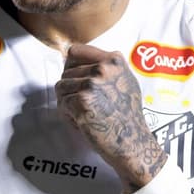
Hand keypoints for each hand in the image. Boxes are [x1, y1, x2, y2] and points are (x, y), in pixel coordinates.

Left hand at [55, 44, 167, 193]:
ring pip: (61, 87)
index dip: (70, 66)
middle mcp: (103, 68)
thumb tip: (72, 58)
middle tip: (84, 106)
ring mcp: (92, 84)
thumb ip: (105, 67)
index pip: (75, 51)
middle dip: (70, 90)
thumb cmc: (128, 115)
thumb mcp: (126, 80)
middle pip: (66, 72)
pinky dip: (68, 116)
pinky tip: (82, 123)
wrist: (132, 142)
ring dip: (67, 103)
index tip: (75, 80)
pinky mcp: (82, 102)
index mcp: (114, 60)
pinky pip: (62, 104)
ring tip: (84, 115)